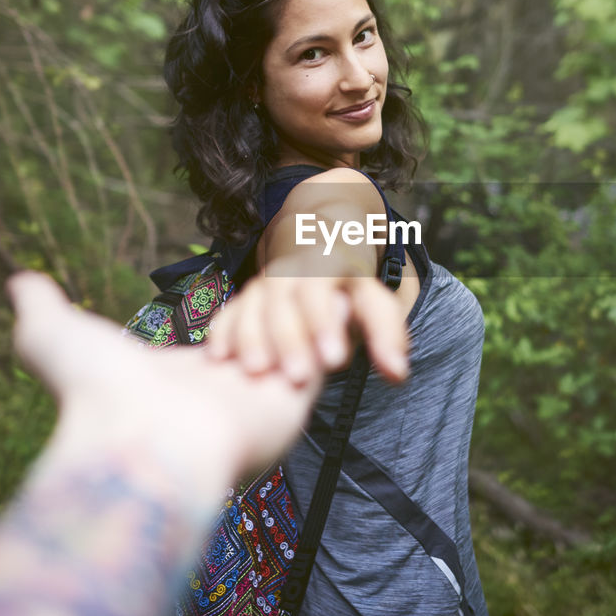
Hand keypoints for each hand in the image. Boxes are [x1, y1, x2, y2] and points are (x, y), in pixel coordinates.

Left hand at [6, 271, 316, 481]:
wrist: (139, 440)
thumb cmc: (94, 395)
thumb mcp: (54, 337)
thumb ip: (43, 307)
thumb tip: (19, 280)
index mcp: (190, 381)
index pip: (235, 333)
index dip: (237, 315)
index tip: (225, 319)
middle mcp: (235, 393)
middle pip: (269, 324)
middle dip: (259, 311)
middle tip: (238, 330)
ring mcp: (270, 396)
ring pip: (295, 322)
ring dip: (277, 314)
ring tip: (256, 336)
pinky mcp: (300, 394)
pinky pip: (326, 337)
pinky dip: (319, 318)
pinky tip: (310, 311)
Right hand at [204, 270, 409, 387]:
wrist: (316, 238)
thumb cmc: (350, 281)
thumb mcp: (374, 299)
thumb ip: (387, 335)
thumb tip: (397, 374)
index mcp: (327, 263)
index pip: (323, 290)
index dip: (326, 322)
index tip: (335, 360)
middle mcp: (291, 269)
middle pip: (284, 300)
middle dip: (289, 338)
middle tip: (297, 377)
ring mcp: (263, 281)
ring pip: (252, 304)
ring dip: (251, 337)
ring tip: (255, 372)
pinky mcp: (244, 297)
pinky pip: (229, 311)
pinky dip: (223, 332)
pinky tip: (218, 358)